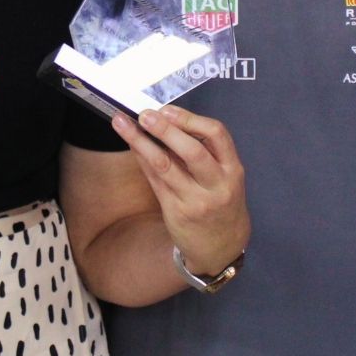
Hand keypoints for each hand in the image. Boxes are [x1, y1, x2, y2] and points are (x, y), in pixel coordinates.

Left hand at [111, 104, 248, 275]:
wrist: (222, 246)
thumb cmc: (221, 201)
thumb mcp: (225, 176)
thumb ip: (205, 151)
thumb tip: (166, 120)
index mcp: (232, 170)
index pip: (217, 134)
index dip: (191, 119)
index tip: (168, 110)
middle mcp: (217, 185)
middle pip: (192, 151)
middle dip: (165, 130)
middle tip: (144, 115)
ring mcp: (196, 201)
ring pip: (165, 166)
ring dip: (141, 142)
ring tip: (123, 125)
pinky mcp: (176, 212)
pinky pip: (155, 181)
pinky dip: (142, 160)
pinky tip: (133, 146)